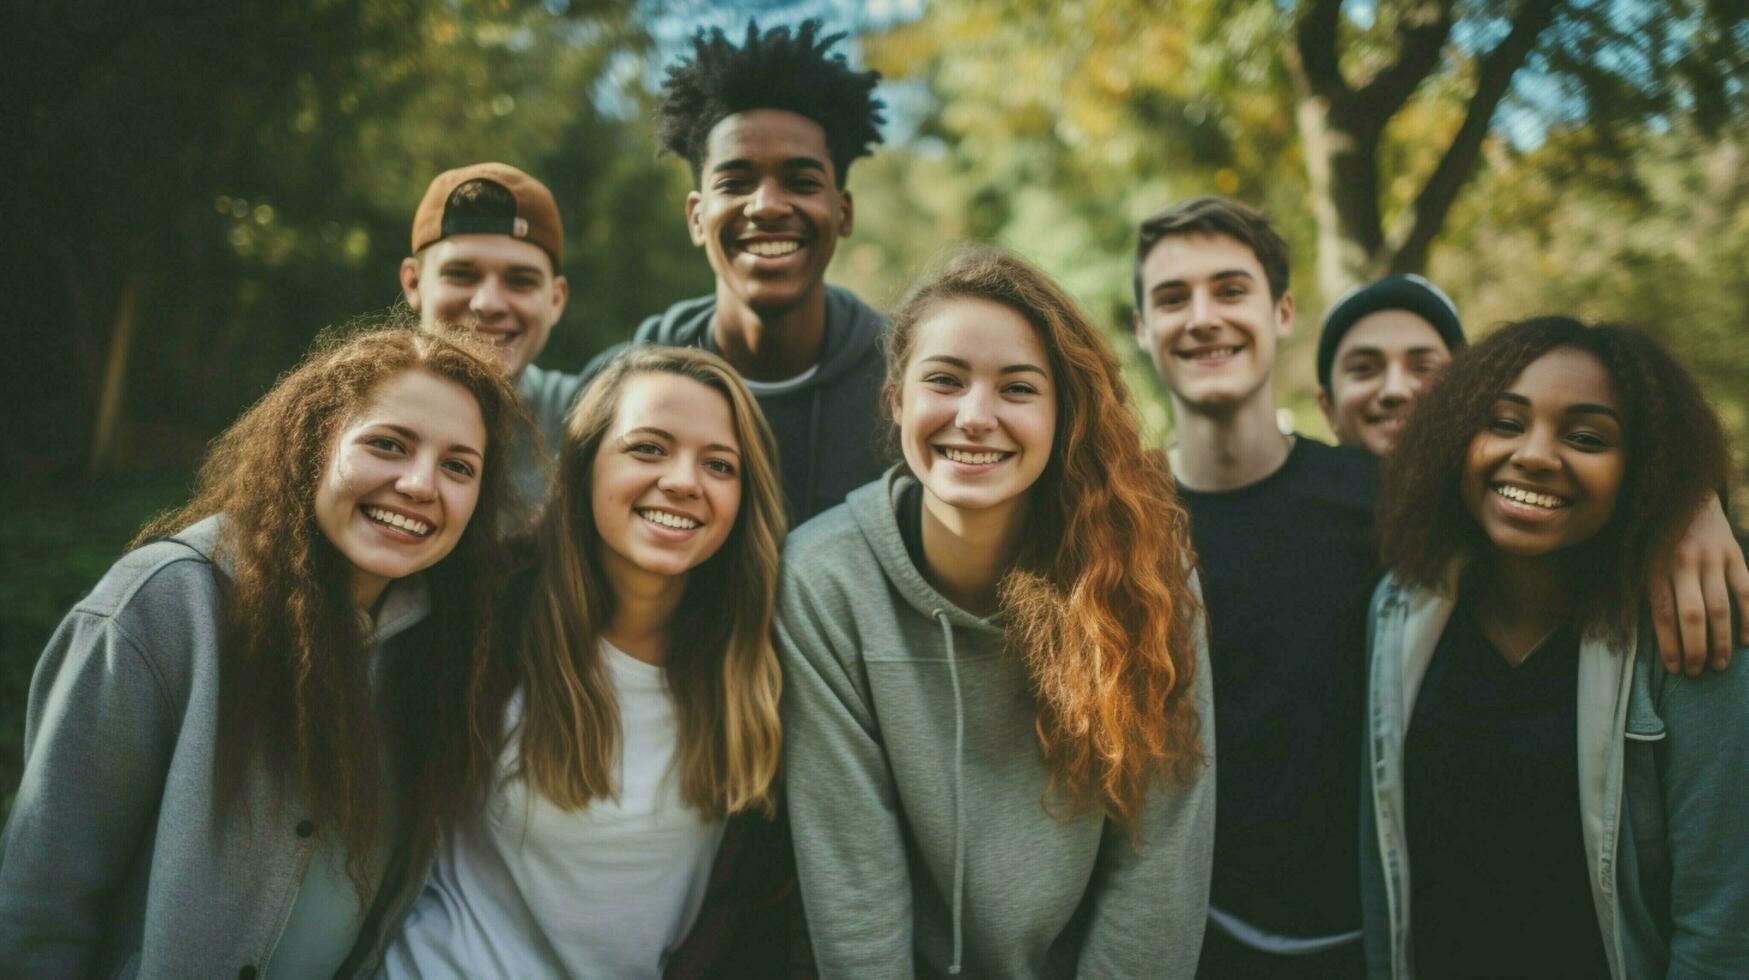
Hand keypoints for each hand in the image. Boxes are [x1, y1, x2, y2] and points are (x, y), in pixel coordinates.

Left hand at [1650, 493, 1748, 674]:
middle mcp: (1683, 563)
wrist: (1685, 493)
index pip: (1663, 615)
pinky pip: (1747, 591)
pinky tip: (1748, 640)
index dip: (1670, 646)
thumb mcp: (1640, 558)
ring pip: (1721, 608)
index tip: (1675, 668)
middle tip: (1698, 671)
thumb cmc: (1657, 535)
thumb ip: (1648, 590)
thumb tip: (1654, 634)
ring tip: (1720, 664)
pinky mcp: (1734, 553)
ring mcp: (1712, 558)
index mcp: (1655, 567)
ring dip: (1723, 641)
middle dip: (1696, 649)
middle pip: (1693, 616)